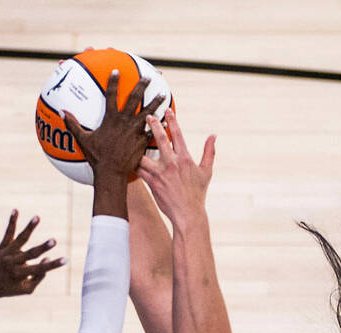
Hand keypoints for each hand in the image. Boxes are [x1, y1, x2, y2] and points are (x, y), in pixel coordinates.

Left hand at [0, 211, 64, 321]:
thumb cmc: (10, 287)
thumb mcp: (26, 289)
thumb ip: (39, 277)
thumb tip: (47, 259)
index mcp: (20, 275)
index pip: (40, 269)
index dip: (53, 265)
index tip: (65, 260)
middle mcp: (13, 263)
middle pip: (31, 254)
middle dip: (43, 248)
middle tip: (54, 241)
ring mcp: (7, 254)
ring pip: (20, 239)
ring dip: (30, 228)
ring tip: (37, 217)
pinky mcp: (2, 247)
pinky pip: (8, 233)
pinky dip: (12, 222)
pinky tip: (16, 210)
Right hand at [64, 71, 165, 181]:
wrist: (111, 173)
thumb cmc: (96, 157)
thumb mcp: (83, 140)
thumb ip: (73, 125)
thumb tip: (62, 112)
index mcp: (111, 119)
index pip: (111, 95)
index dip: (113, 82)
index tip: (116, 71)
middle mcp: (125, 121)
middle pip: (134, 98)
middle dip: (141, 85)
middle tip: (147, 77)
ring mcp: (136, 130)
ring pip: (148, 112)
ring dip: (156, 102)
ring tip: (163, 94)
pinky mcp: (143, 141)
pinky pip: (154, 131)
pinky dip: (160, 126)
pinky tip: (167, 121)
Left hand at [137, 109, 215, 226]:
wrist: (188, 213)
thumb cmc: (197, 193)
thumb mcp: (207, 171)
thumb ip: (209, 152)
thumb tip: (213, 135)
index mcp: (185, 158)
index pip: (178, 134)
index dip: (172, 120)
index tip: (166, 110)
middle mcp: (172, 163)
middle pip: (160, 140)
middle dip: (153, 126)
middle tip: (146, 116)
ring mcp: (161, 173)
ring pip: (145, 154)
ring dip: (138, 145)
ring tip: (131, 137)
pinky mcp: (152, 183)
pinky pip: (139, 170)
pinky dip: (133, 163)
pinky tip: (127, 156)